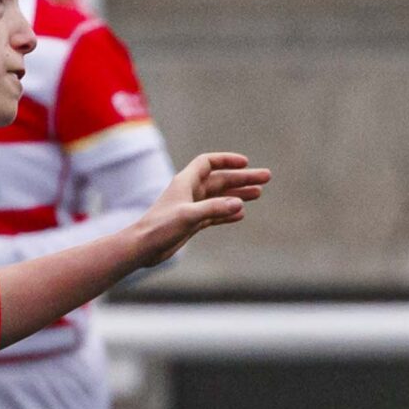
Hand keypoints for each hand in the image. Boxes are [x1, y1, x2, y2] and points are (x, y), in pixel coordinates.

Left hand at [130, 152, 270, 268]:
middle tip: (266, 178)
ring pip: (219, 197)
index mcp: (185, 183)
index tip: (245, 163)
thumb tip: (239, 204)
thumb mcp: (188, 217)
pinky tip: (240, 214)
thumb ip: (213, 209)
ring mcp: (190, 208)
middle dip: (242, 178)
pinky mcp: (190, 223)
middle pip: (220, 180)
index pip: (207, 162)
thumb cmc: (159, 228)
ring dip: (238, 194)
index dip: (226, 160)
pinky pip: (214, 214)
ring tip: (259, 193)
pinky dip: (227, 212)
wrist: (141, 248)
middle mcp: (189, 192)